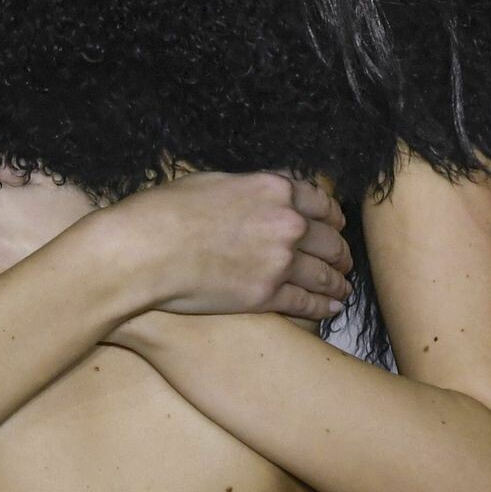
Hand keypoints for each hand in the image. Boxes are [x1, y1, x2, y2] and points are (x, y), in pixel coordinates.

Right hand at [102, 169, 353, 333]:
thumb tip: (259, 190)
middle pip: (329, 240)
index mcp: (275, 189)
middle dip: (340, 252)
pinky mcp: (266, 295)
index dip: (333, 215)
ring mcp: (279, 261)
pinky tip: (330, 310)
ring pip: (324, 274)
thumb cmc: (166, 211)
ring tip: (342, 290)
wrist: (147, 250)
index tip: (336, 224)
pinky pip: (306, 303)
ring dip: (337, 282)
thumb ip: (249, 187)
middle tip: (343, 261)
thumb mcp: (214, 181)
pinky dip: (323, 307)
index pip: (320, 201)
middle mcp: (286, 223)